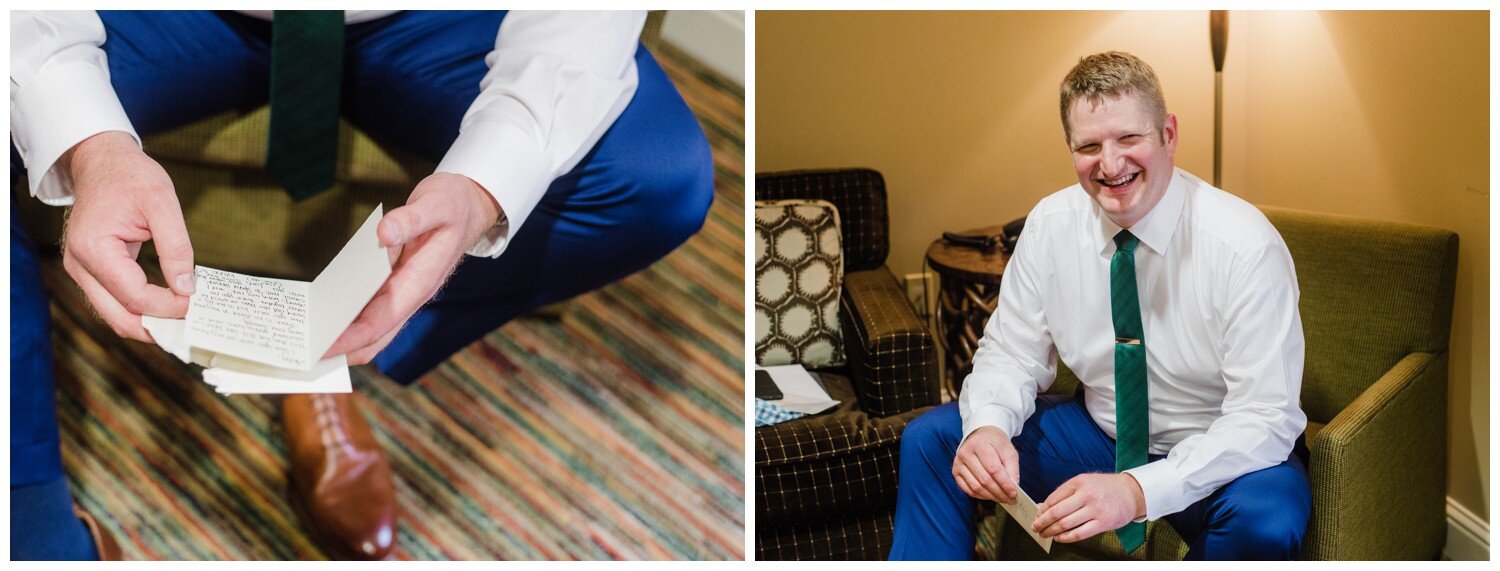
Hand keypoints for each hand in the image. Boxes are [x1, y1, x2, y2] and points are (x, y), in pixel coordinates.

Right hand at [61, 131, 194, 342]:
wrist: (101, 161)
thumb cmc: (130, 176)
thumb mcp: (162, 202)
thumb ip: (176, 247)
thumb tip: (186, 288)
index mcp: (94, 249)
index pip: (135, 297)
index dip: (169, 306)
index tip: (197, 303)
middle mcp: (80, 266)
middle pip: (119, 318)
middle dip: (157, 328)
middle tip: (191, 327)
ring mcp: (81, 271)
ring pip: (115, 315)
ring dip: (149, 323)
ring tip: (183, 321)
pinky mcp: (90, 271)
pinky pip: (115, 302)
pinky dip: (140, 310)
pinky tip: (167, 308)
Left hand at [323, 172, 499, 364]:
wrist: (469, 207)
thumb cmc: (452, 205)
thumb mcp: (435, 204)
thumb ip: (410, 219)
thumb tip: (384, 234)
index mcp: (421, 282)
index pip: (382, 321)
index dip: (351, 337)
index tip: (323, 347)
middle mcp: (411, 294)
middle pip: (375, 337)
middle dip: (344, 350)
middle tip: (306, 356)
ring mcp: (404, 292)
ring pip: (372, 328)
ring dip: (344, 337)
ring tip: (308, 339)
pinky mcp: (396, 284)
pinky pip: (370, 309)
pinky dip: (348, 316)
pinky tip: (323, 312)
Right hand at [952, 426, 1021, 503]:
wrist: (980, 436)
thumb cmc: (996, 444)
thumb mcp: (1008, 452)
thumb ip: (1012, 470)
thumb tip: (1012, 490)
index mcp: (980, 444)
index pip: (993, 468)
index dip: (1004, 483)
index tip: (1014, 493)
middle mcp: (965, 453)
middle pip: (984, 479)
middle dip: (999, 492)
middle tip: (1010, 500)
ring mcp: (958, 463)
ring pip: (976, 487)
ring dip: (991, 496)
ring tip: (1002, 499)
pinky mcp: (955, 472)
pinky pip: (968, 489)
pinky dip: (981, 496)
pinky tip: (990, 496)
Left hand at [1031, 473, 1145, 542]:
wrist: (1131, 492)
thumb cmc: (1104, 488)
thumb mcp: (1084, 482)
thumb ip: (1064, 493)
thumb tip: (1042, 507)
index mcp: (1079, 482)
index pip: (1053, 498)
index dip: (1042, 510)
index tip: (1036, 516)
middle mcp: (1086, 495)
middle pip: (1057, 512)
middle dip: (1042, 522)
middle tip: (1035, 527)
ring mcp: (1095, 509)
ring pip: (1066, 524)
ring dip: (1051, 531)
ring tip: (1045, 534)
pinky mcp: (1103, 523)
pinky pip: (1079, 533)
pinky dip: (1066, 537)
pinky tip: (1060, 538)